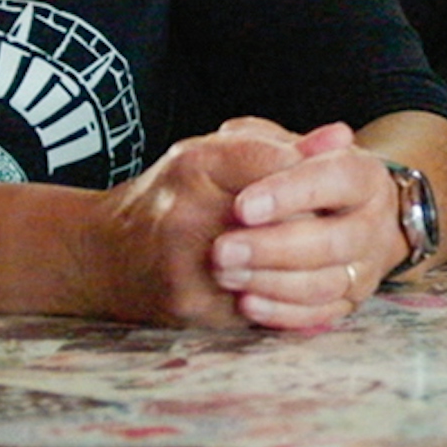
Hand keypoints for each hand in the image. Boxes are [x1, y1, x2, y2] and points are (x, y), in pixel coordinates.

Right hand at [81, 117, 318, 329]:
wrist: (104, 257)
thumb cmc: (172, 196)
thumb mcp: (216, 153)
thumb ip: (279, 144)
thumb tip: (342, 137)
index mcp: (196, 165)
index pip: (280, 163)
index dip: (313, 175)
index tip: (330, 183)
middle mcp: (187, 215)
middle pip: (291, 220)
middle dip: (322, 222)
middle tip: (341, 223)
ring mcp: (188, 267)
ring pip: (285, 271)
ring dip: (316, 265)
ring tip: (330, 256)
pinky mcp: (194, 309)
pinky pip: (265, 307)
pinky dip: (293, 298)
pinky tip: (305, 286)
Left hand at [210, 121, 413, 333]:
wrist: (295, 213)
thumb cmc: (273, 174)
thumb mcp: (265, 145)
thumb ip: (268, 144)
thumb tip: (288, 152)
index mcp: (362, 175)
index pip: (339, 179)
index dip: (292, 193)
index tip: (243, 207)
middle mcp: (372, 223)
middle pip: (336, 241)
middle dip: (275, 248)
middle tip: (221, 250)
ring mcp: (363, 267)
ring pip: (326, 284)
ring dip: (272, 282)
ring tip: (226, 274)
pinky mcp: (346, 302)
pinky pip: (320, 316)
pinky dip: (282, 313)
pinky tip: (246, 302)